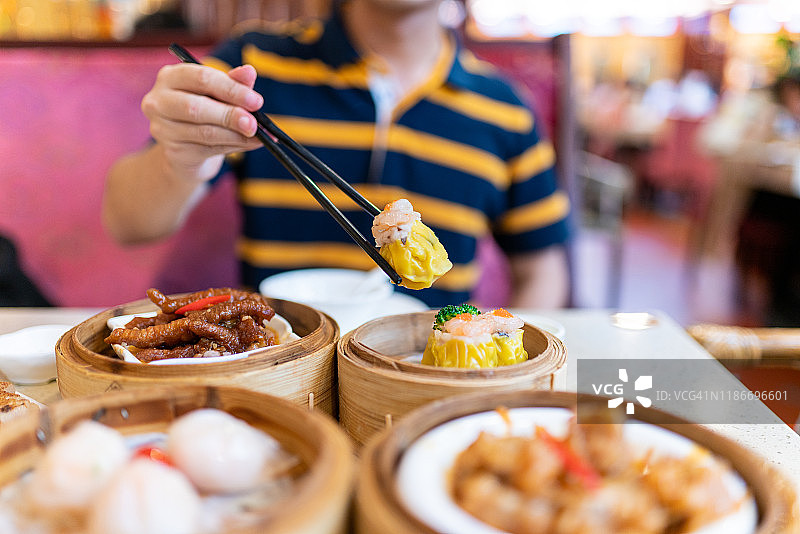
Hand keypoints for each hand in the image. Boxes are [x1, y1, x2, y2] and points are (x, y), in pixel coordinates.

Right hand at [141, 63, 264, 181]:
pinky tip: (248, 144)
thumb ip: (234, 82)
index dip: (231, 89)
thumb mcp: (220, 92)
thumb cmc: (206, 108)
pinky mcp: (173, 151)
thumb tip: (250, 71)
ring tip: (257, 136)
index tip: (256, 101)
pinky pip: (208, 150)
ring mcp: (163, 128)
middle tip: (254, 123)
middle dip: (230, 115)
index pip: (202, 78)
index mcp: (170, 76)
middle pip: (197, 107)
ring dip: (235, 135)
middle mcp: (159, 101)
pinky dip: (233, 147)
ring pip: (204, 132)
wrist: (187, 145)